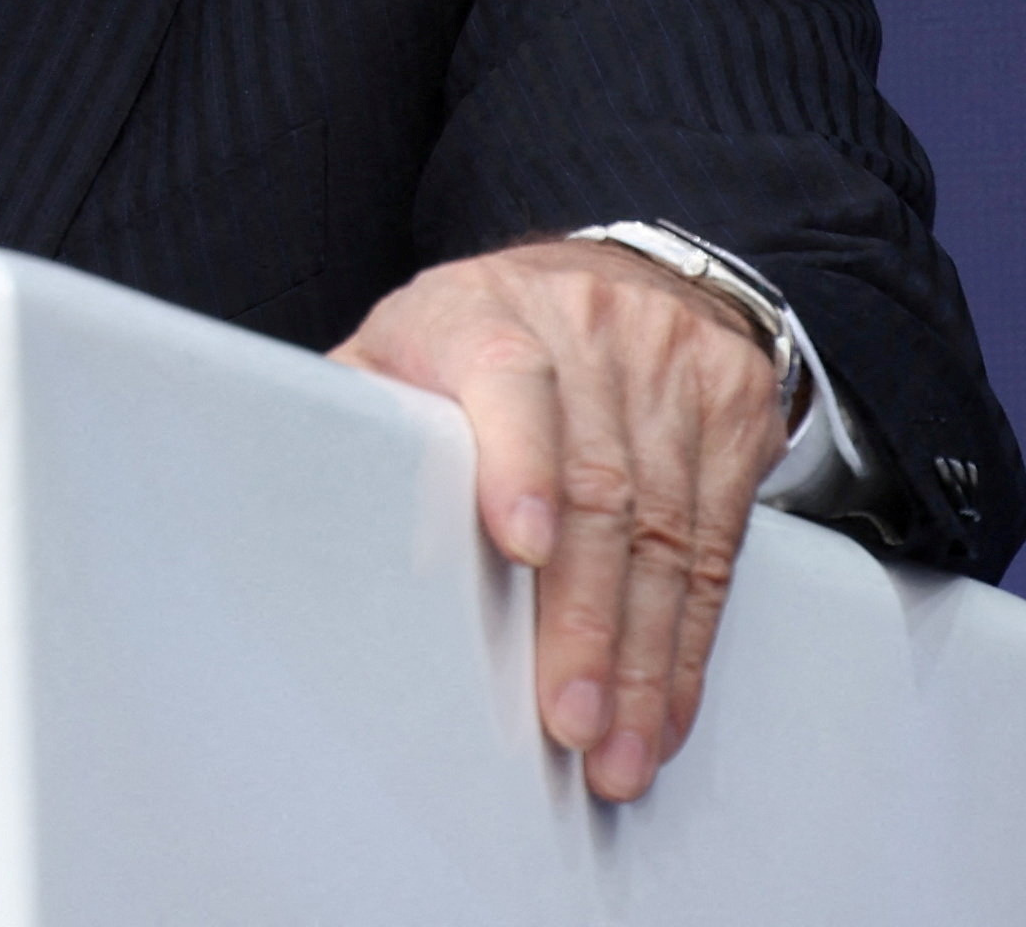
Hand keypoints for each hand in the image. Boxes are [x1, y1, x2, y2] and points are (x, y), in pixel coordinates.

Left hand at [333, 239, 788, 801]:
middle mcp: (590, 334)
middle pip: (600, 486)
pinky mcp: (735, 414)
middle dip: (585, 620)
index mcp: (484, 313)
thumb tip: (290, 501)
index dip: (516, 461)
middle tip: (567, 719)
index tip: (520, 545)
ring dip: (644, 659)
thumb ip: (357, 413)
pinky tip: (665, 705)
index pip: (508, 378)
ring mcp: (673, 371)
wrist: (621, 276)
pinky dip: (689, 642)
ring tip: (618, 749)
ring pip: (668, 534)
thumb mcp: (402, 343)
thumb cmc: (476, 335)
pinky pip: (720, 548)